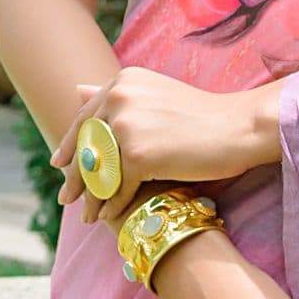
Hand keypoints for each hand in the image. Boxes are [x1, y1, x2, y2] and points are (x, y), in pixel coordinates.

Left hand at [51, 68, 283, 217]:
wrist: (239, 127)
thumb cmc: (203, 116)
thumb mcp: (153, 96)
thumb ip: (116, 96)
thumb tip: (77, 90)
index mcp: (122, 82)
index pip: (86, 118)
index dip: (70, 144)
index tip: (59, 163)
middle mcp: (119, 98)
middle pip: (88, 145)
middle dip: (76, 176)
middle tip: (65, 198)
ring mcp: (127, 126)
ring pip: (100, 169)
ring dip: (92, 197)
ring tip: (87, 216)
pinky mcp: (138, 154)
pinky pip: (118, 186)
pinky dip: (113, 204)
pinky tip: (110, 217)